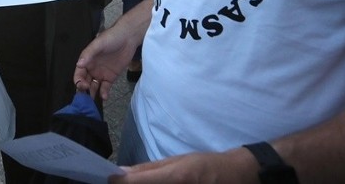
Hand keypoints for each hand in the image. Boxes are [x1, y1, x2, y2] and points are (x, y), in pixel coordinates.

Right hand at [74, 24, 135, 100]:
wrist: (128, 37)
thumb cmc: (111, 37)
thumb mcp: (98, 44)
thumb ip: (88, 54)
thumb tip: (78, 64)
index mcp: (87, 60)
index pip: (78, 73)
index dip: (78, 81)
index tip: (82, 86)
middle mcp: (92, 68)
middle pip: (84, 82)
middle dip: (84, 90)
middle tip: (86, 97)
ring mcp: (101, 73)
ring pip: (94, 86)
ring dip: (92, 93)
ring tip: (93, 101)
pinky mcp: (111, 77)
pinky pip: (105, 87)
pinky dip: (103, 93)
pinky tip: (104, 97)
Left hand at [108, 147, 257, 182]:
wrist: (237, 176)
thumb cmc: (205, 165)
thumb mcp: (177, 161)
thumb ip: (149, 170)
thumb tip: (120, 173)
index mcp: (176, 177)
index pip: (138, 183)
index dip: (119, 182)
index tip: (107, 178)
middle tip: (118, 182)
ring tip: (134, 183)